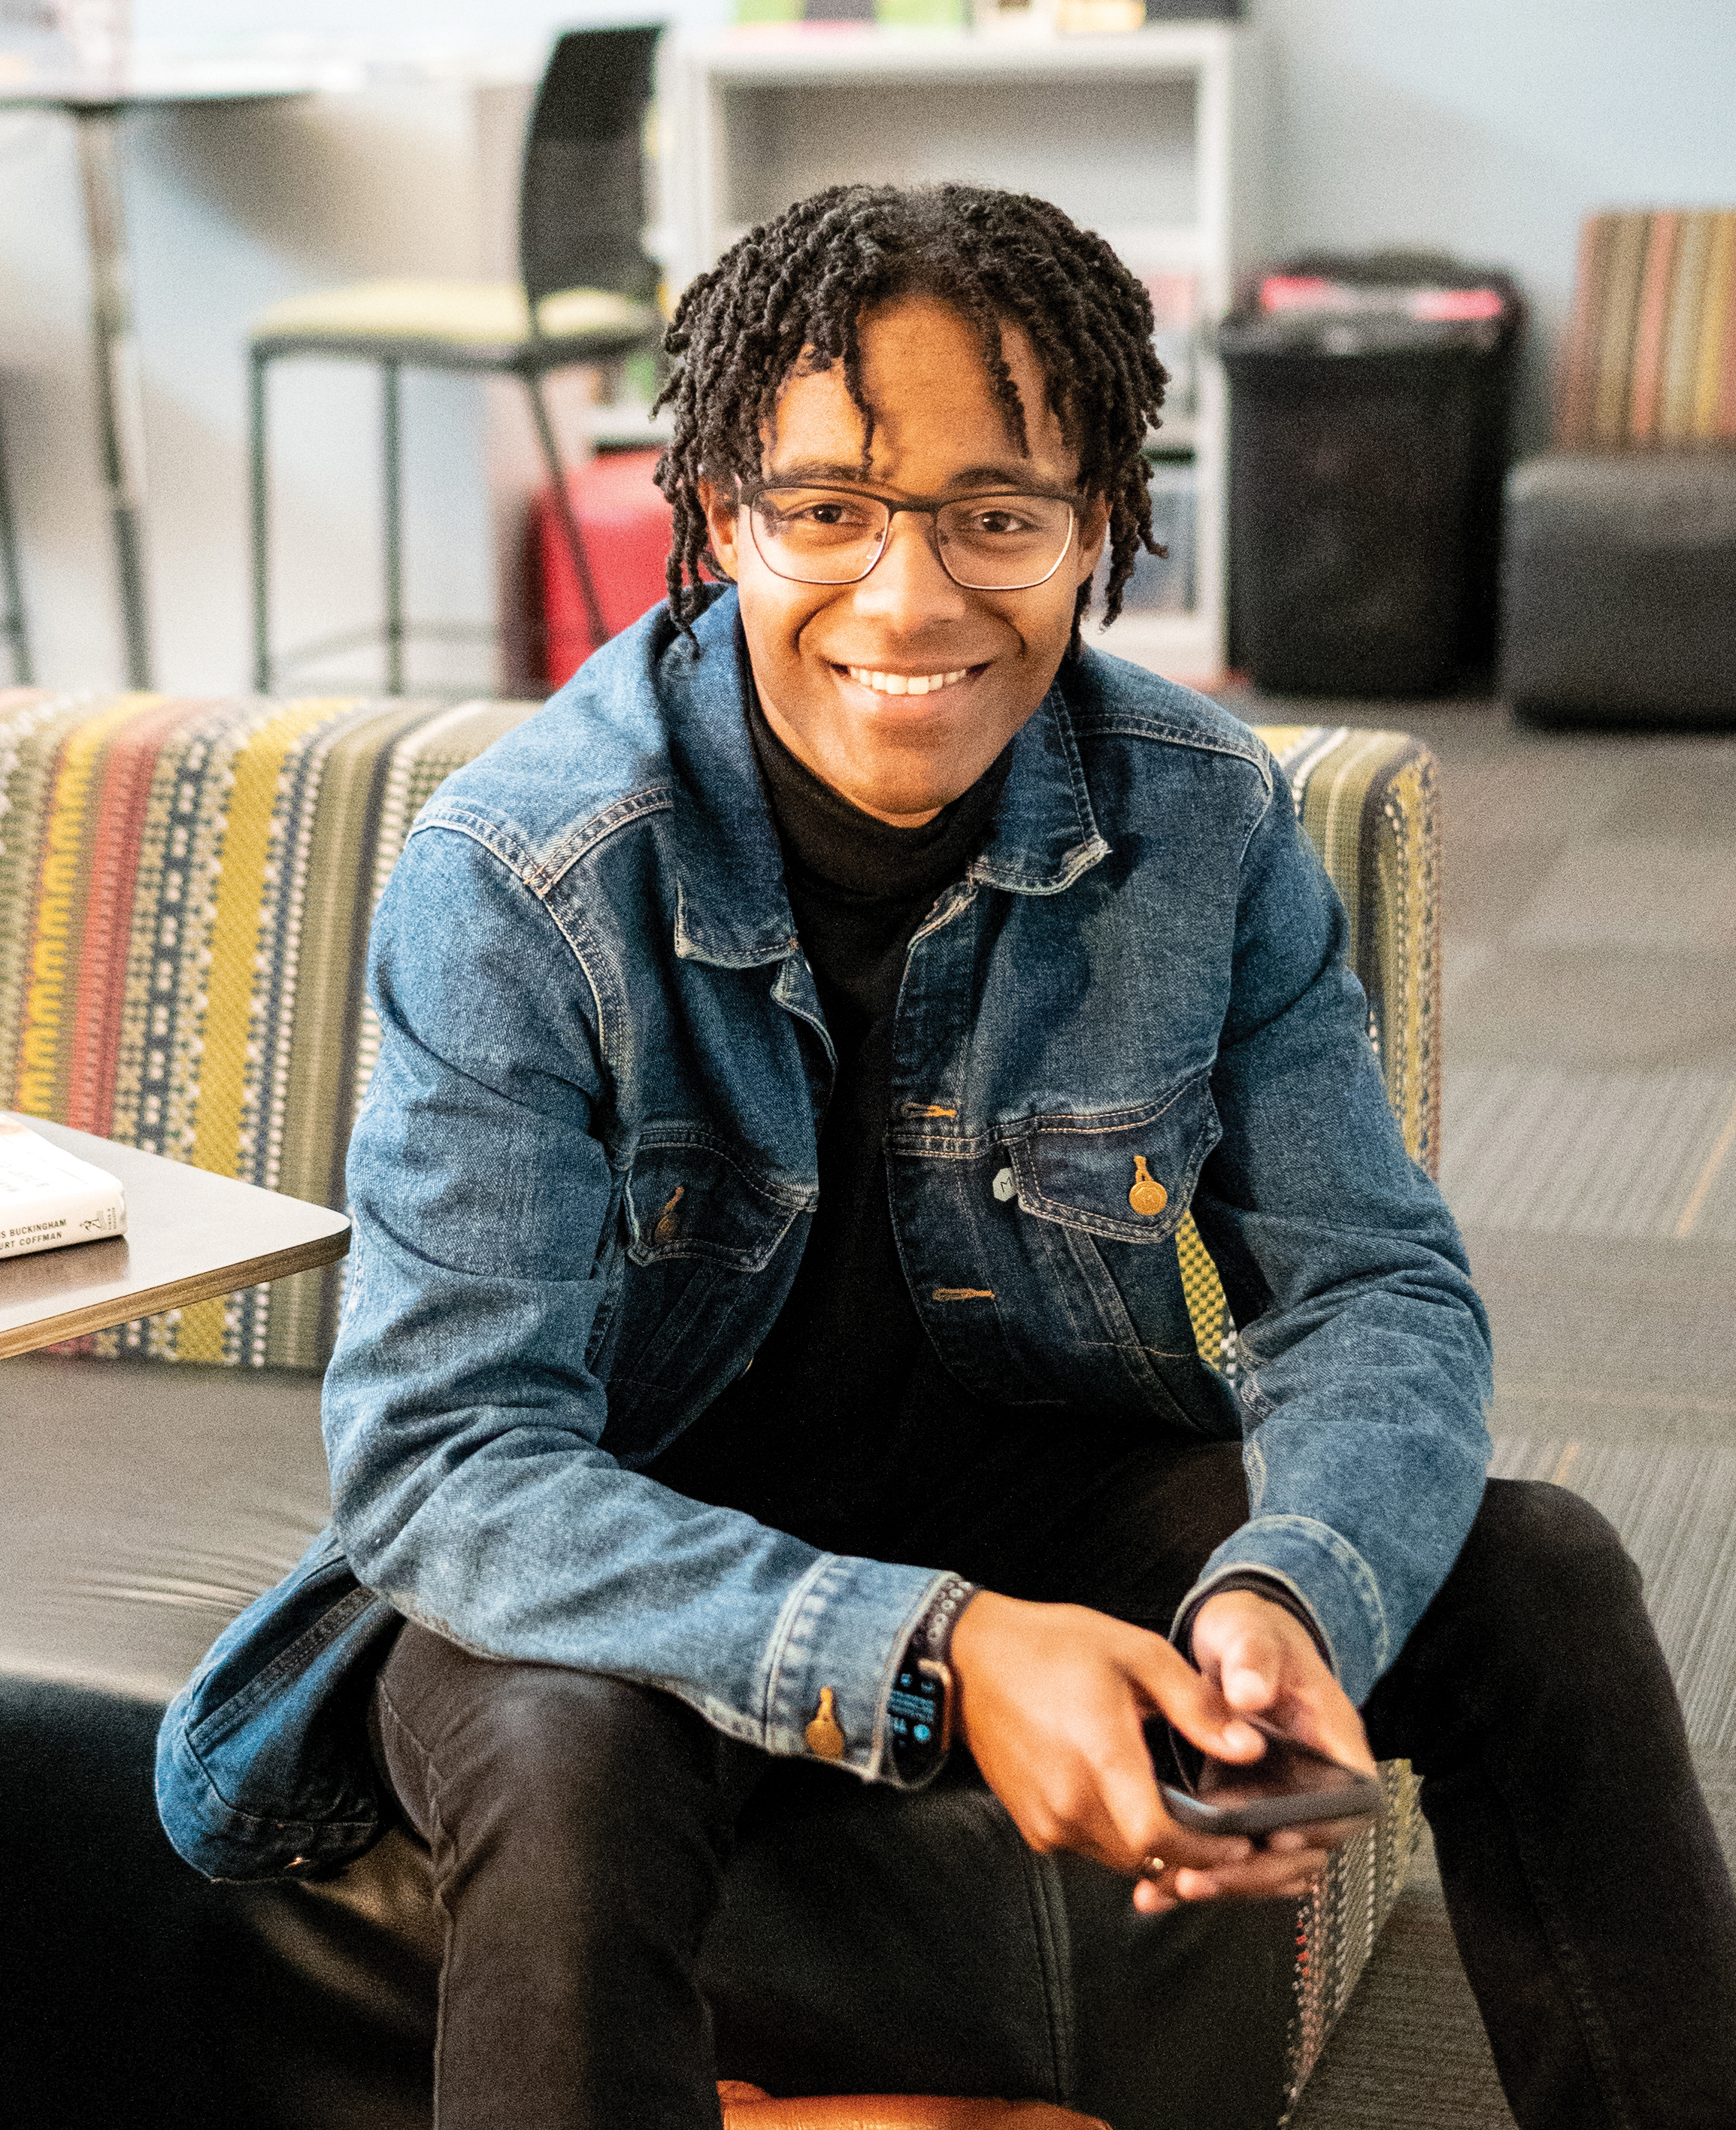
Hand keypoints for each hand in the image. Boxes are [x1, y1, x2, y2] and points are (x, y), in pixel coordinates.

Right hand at [948, 1591, 1339, 1914]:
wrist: (970, 1660)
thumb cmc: (1053, 1647)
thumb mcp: (1135, 1654)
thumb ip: (1195, 1705)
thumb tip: (1248, 1748)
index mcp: (1101, 1757)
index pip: (1159, 1837)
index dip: (1206, 1851)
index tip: (1239, 1844)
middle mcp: (1070, 1802)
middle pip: (1145, 1858)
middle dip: (1189, 1854)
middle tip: (1222, 1832)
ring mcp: (1047, 1820)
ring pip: (1119, 1858)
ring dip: (1153, 1847)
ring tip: (1180, 1815)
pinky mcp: (1032, 1826)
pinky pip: (1090, 1847)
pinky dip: (1117, 1836)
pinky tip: (1128, 1801)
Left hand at [1165, 1587, 1378, 1917]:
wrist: (1236, 1646)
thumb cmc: (1258, 1637)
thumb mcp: (1255, 1635)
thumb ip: (1255, 1660)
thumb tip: (1250, 1694)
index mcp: (1336, 1744)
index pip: (1350, 1802)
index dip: (1321, 1827)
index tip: (1280, 1837)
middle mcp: (1317, 1786)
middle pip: (1307, 1851)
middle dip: (1256, 1872)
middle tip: (1203, 1877)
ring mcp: (1283, 1805)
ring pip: (1269, 1866)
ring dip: (1224, 1884)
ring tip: (1172, 1888)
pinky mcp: (1249, 1814)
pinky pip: (1235, 1857)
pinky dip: (1201, 1875)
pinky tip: (1157, 1890)